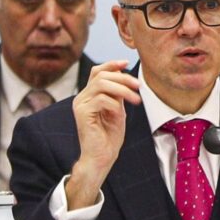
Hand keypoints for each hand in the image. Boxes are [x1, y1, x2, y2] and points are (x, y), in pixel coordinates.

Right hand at [65, 60, 140, 209]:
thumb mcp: (117, 110)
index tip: (127, 62)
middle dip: (123, 78)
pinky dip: (115, 104)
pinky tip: (119, 114)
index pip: (97, 71)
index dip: (112, 64)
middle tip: (139, 87)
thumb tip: (124, 76)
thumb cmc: (109, 137)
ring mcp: (80, 104)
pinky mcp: (82, 113)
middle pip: (101, 75)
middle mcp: (82, 97)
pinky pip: (101, 99)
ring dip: (123, 90)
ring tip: (136, 100)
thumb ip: (118, 94)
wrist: (101, 157)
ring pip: (102, 84)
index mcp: (89, 95)